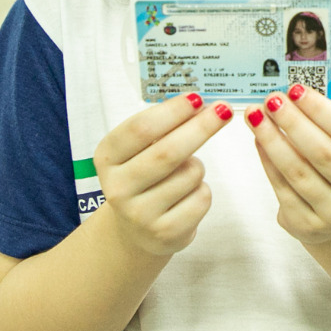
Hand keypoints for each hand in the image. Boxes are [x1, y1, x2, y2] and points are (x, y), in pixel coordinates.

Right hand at [93, 92, 231, 255]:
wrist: (135, 230)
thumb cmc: (144, 177)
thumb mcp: (139, 150)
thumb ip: (162, 127)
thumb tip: (200, 104)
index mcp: (107, 157)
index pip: (141, 129)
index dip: (172, 111)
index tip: (197, 98)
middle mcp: (118, 187)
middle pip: (167, 151)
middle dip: (200, 127)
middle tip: (223, 111)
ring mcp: (140, 214)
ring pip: (190, 174)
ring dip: (198, 166)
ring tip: (185, 173)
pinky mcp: (165, 233)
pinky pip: (201, 198)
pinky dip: (202, 189)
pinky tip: (186, 196)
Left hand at [245, 84, 330, 244]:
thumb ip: (321, 122)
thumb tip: (287, 97)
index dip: (319, 108)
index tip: (295, 90)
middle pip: (323, 152)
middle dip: (293, 122)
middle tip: (271, 101)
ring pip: (299, 172)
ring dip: (273, 140)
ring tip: (256, 117)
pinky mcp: (310, 226)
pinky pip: (283, 189)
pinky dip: (267, 162)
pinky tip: (258, 141)